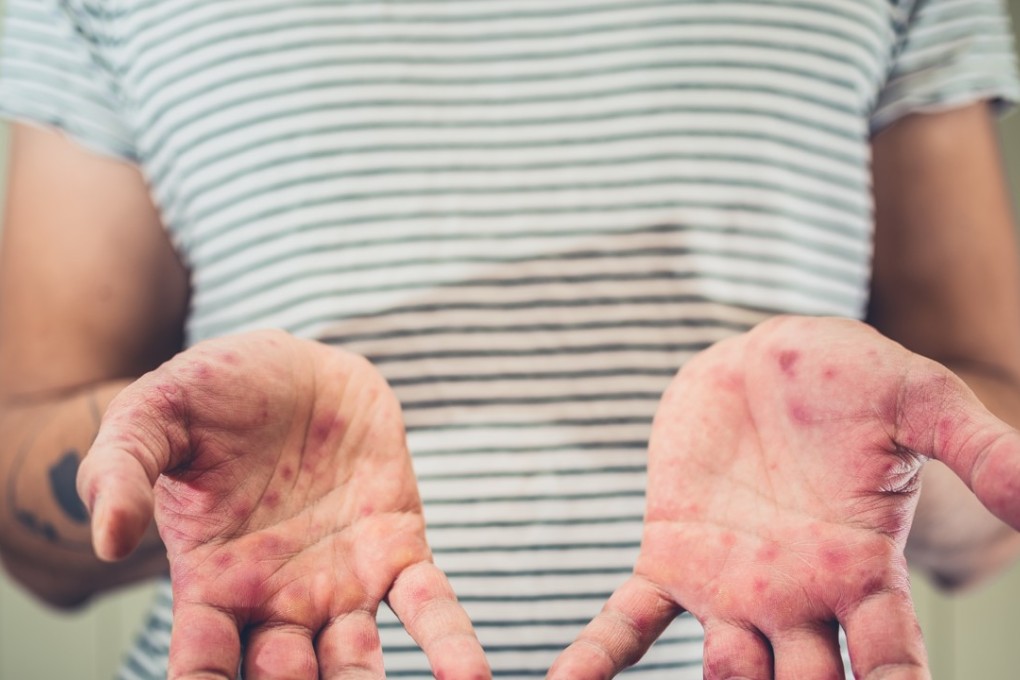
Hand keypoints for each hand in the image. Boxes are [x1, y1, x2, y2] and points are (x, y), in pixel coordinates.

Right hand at [77, 330, 488, 679]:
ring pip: (356, 662)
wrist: (294, 365)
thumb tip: (105, 539)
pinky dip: (448, 643)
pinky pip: (426, 605)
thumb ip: (120, 470)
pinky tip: (467, 678)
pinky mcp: (397, 549)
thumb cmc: (214, 394)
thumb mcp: (153, 416)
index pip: (203, 663)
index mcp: (211, 582)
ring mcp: (341, 582)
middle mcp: (276, 600)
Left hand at [549, 316, 1019, 679]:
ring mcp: (731, 585)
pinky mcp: (670, 553)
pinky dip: (600, 656)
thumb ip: (981, 451)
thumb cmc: (848, 378)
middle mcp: (798, 598)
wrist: (761, 352)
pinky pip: (631, 619)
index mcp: (864, 573)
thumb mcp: (918, 403)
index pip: (892, 668)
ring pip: (725, 677)